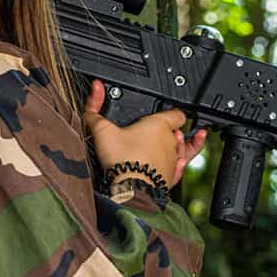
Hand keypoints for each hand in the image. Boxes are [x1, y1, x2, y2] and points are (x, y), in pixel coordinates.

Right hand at [83, 79, 207, 188]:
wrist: (130, 188)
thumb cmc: (121, 159)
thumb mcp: (102, 131)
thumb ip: (95, 110)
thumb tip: (96, 88)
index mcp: (160, 125)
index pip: (177, 113)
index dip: (171, 112)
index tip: (164, 115)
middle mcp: (171, 141)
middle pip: (177, 132)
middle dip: (168, 132)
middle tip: (153, 136)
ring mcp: (173, 160)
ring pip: (181, 150)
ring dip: (176, 148)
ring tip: (164, 147)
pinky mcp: (171, 177)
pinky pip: (180, 168)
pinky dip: (178, 165)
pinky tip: (173, 164)